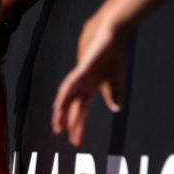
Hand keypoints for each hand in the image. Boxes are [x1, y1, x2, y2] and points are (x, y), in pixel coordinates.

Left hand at [52, 15, 128, 146]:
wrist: (114, 32)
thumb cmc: (114, 53)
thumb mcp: (115, 79)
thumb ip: (113, 93)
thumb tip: (116, 109)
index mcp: (90, 88)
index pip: (81, 111)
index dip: (78, 126)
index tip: (76, 141)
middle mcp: (82, 84)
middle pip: (71, 107)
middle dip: (67, 122)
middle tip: (63, 136)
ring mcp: (80, 76)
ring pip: (66, 97)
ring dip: (61, 112)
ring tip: (58, 125)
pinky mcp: (82, 68)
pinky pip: (70, 84)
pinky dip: (65, 95)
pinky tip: (59, 105)